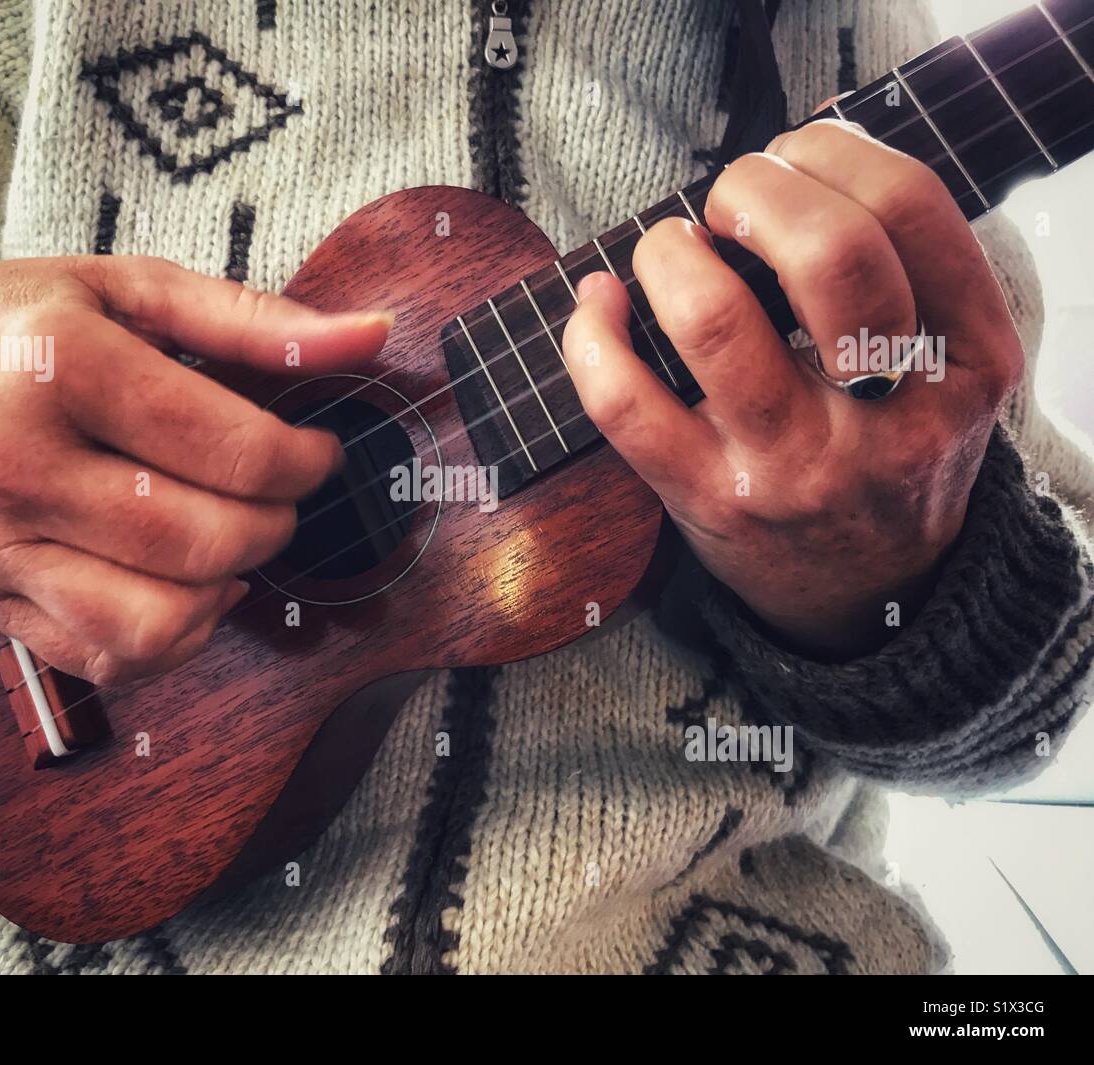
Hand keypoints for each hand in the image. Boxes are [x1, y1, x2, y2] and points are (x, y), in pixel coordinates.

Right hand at [0, 255, 390, 682]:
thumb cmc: (13, 325)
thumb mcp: (127, 288)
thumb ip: (253, 319)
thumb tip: (371, 337)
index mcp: (60, 367)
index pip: (235, 451)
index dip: (307, 462)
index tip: (315, 451)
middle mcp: (18, 467)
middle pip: (208, 541)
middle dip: (276, 524)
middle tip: (276, 493)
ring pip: (161, 623)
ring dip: (228, 588)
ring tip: (229, 540)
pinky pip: (110, 661)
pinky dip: (175, 638)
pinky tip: (182, 584)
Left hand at [563, 116, 1022, 656]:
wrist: (870, 592)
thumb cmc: (894, 453)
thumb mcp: (950, 368)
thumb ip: (908, 271)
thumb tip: (800, 150)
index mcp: (968, 362)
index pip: (910, 208)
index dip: (834, 151)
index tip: (795, 156)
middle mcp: (890, 416)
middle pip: (828, 254)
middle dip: (756, 190)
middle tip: (730, 201)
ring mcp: (796, 464)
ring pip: (714, 320)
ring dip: (669, 253)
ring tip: (669, 249)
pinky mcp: (710, 498)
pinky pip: (627, 404)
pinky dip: (591, 336)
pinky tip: (597, 303)